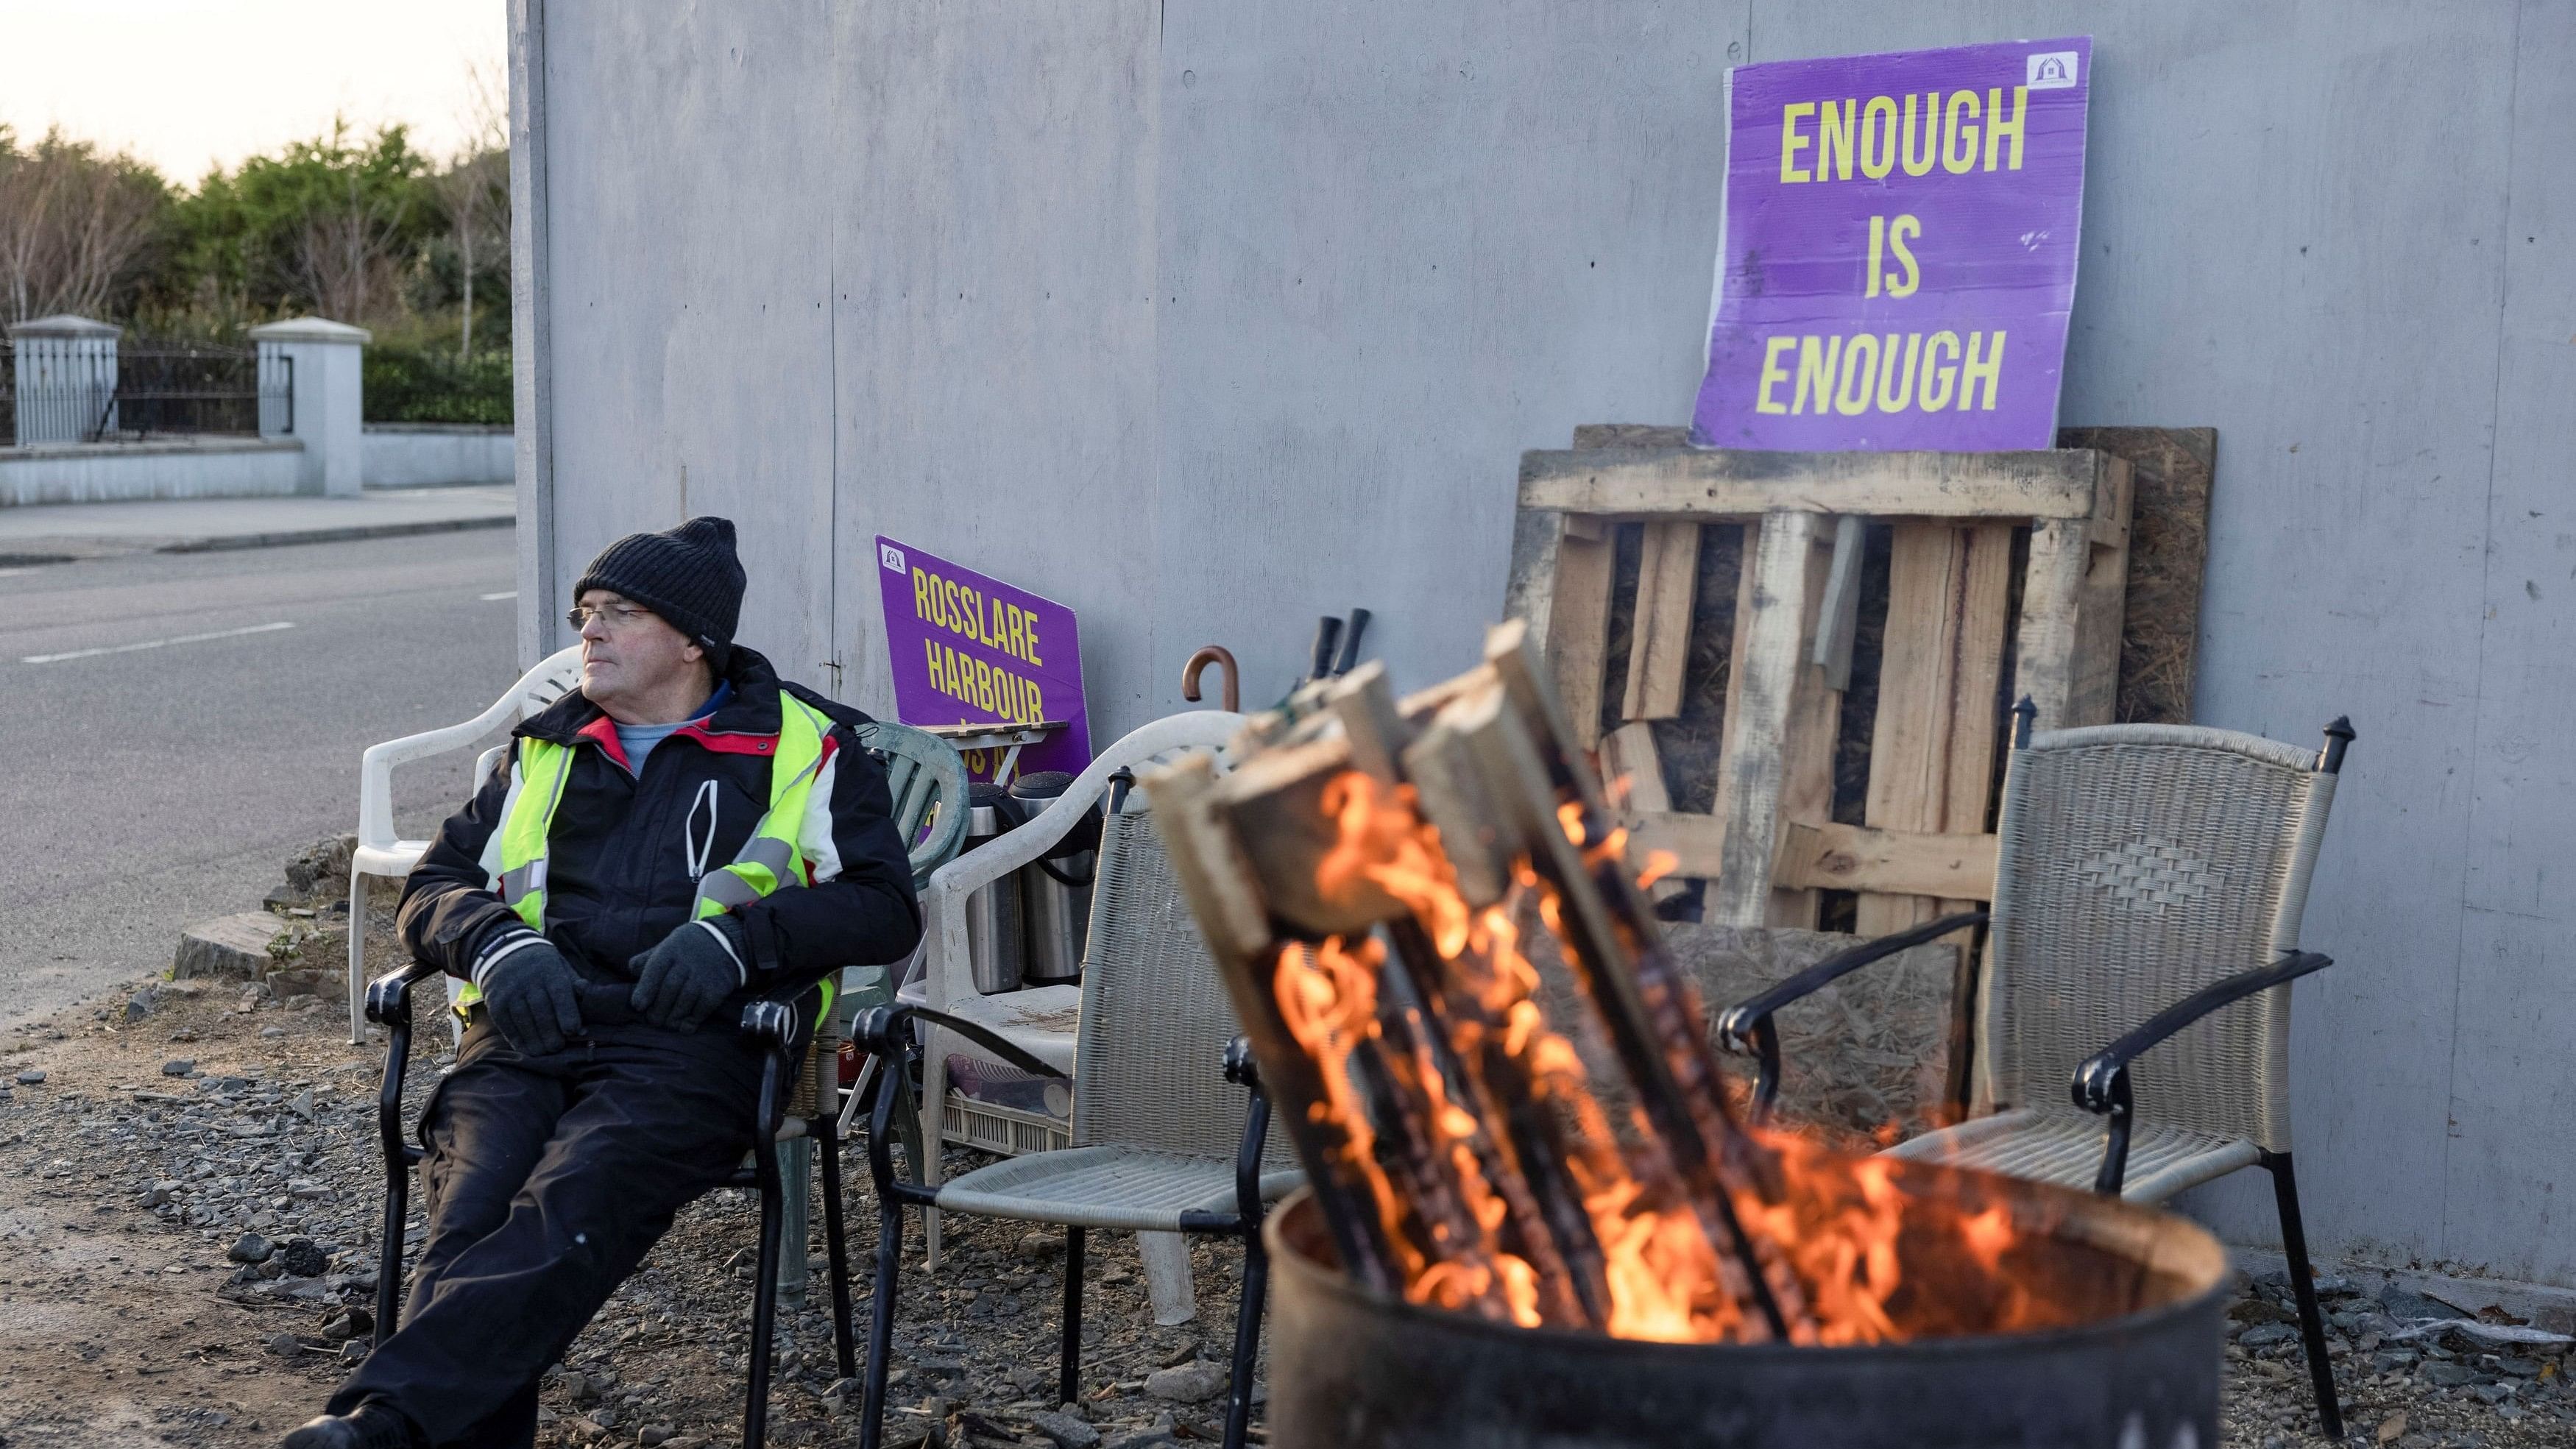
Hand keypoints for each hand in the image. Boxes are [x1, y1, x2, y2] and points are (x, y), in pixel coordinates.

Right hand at [481, 939, 583, 1054]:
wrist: (503, 950)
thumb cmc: (542, 964)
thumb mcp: (560, 965)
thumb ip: (574, 986)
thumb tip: (586, 1011)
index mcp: (549, 970)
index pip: (560, 993)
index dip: (567, 1014)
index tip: (573, 1031)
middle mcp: (527, 981)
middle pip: (541, 1012)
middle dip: (551, 1034)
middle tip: (558, 1047)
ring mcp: (509, 992)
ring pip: (524, 1021)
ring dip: (535, 1041)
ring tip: (545, 1052)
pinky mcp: (495, 1003)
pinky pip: (507, 1025)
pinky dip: (517, 1040)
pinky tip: (527, 1049)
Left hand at [628, 917, 743, 1031]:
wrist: (726, 941)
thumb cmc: (688, 947)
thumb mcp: (667, 945)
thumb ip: (648, 959)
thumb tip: (631, 971)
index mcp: (670, 950)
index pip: (654, 972)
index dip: (645, 991)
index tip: (639, 1006)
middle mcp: (687, 963)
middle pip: (668, 990)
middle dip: (658, 1009)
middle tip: (653, 1020)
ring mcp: (703, 976)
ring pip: (684, 1001)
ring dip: (674, 1017)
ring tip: (668, 1023)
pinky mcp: (718, 988)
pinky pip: (703, 1008)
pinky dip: (693, 1020)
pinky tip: (685, 1026)